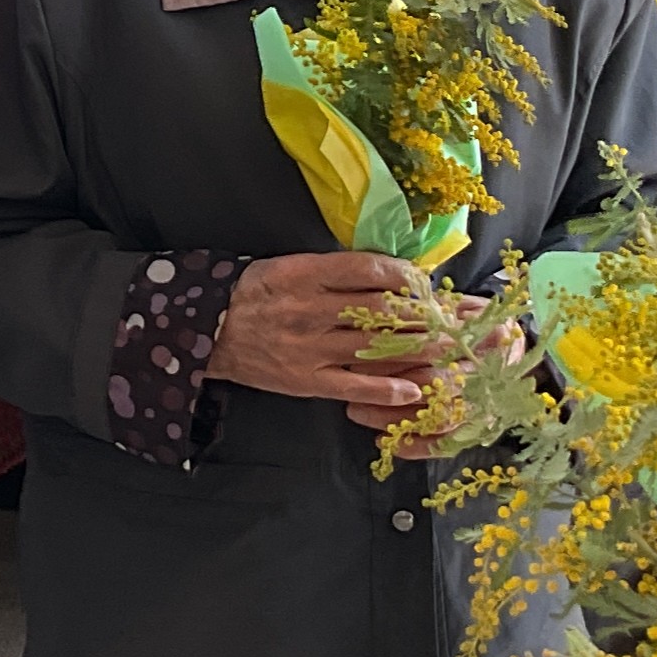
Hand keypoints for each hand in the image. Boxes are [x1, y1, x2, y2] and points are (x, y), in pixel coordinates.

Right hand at [213, 250, 426, 428]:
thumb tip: (385, 272)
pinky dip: (386, 390)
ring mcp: (310, 348)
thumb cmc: (254, 293)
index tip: (423, 281)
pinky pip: (354, 386)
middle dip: (421, 313)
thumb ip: (333, 269)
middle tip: (447, 317)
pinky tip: (412, 390)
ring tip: (445, 349)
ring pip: (375, 347)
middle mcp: (312, 310)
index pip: (370, 270)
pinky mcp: (306, 380)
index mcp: (308, 274)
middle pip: (380, 309)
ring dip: (416, 349)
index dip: (406, 276)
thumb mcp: (288, 266)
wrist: (208, 331)